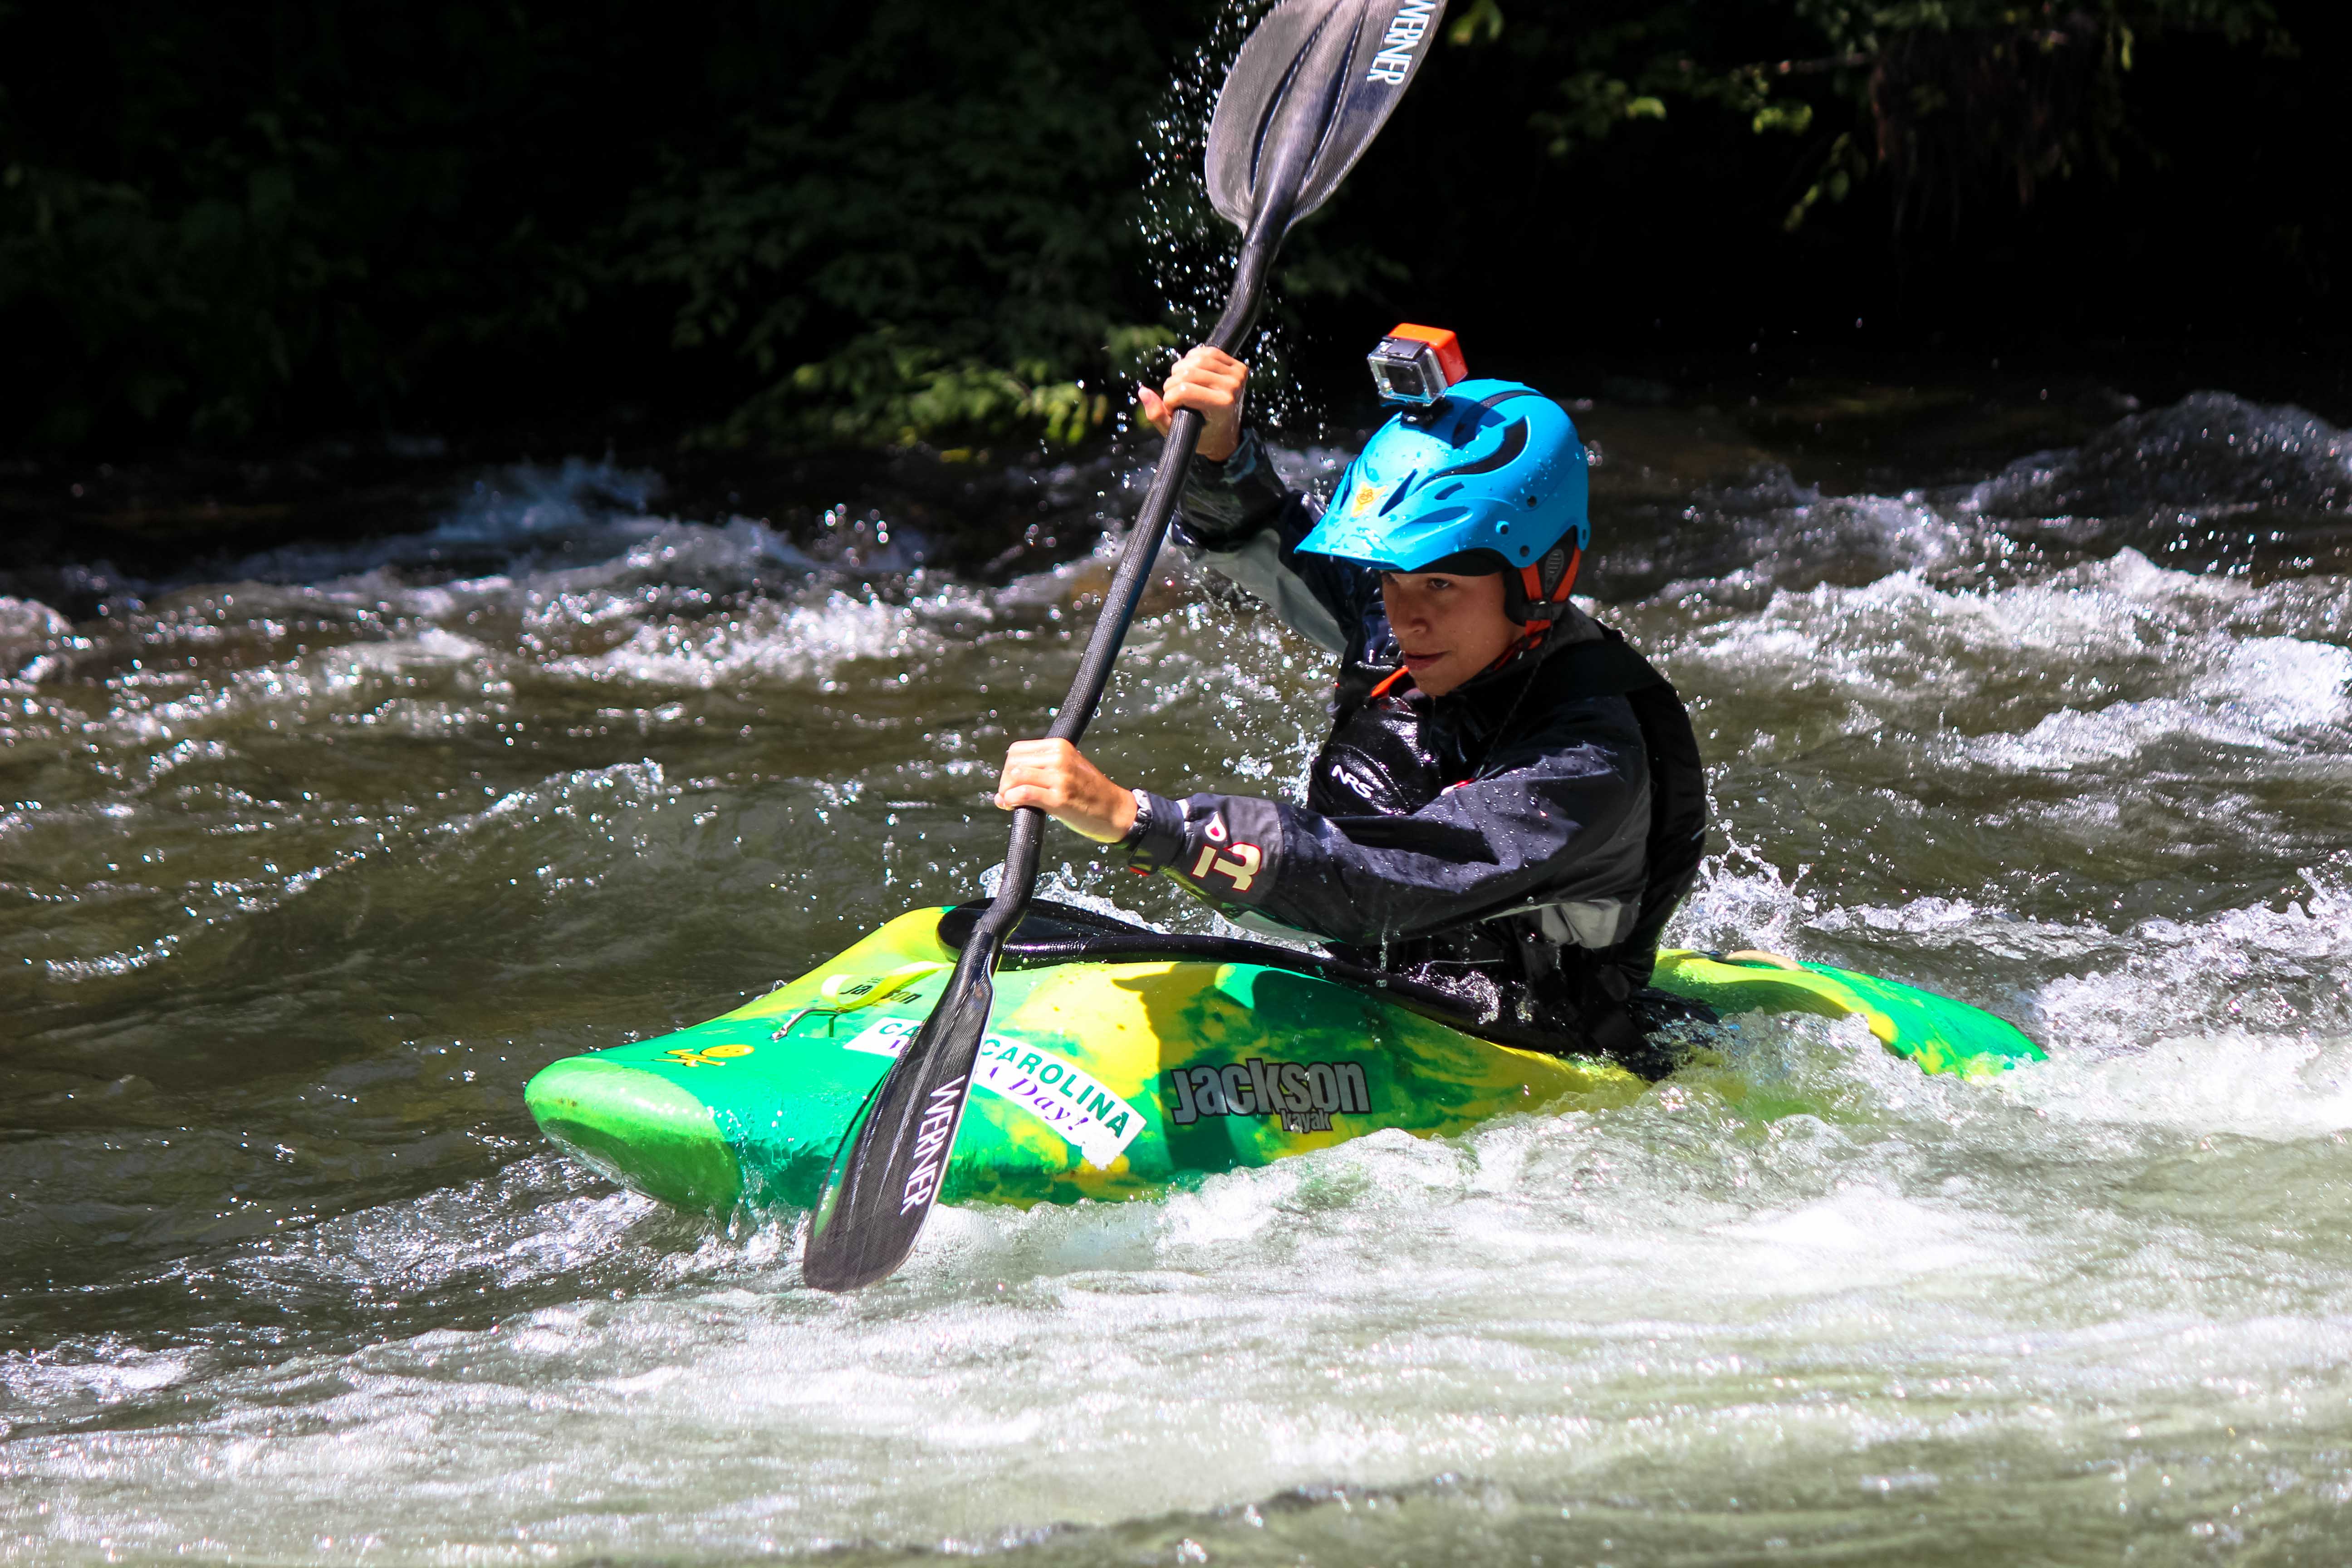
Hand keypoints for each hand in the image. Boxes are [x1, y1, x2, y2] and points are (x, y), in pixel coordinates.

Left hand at [994, 739, 1138, 843]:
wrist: (1115, 811)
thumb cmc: (1090, 794)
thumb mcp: (1068, 769)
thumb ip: (1042, 770)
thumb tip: (1004, 787)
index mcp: (1060, 746)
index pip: (1016, 750)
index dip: (1007, 768)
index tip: (1011, 784)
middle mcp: (1059, 757)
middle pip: (1012, 763)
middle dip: (1005, 782)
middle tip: (1009, 797)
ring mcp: (1060, 777)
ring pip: (1015, 776)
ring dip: (1006, 792)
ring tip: (1010, 803)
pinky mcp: (1059, 798)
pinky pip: (1023, 793)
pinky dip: (1011, 800)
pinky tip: (1013, 807)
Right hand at [1137, 345, 1248, 462]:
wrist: (1227, 435)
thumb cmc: (1200, 435)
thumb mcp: (1176, 432)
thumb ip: (1157, 415)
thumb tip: (1143, 391)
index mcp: (1221, 406)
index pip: (1184, 390)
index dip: (1170, 399)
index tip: (1171, 409)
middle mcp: (1232, 388)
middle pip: (1188, 373)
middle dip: (1172, 385)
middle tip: (1174, 396)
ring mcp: (1238, 376)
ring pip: (1197, 358)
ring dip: (1180, 370)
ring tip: (1180, 383)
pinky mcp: (1239, 367)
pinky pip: (1208, 351)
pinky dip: (1192, 358)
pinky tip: (1190, 371)